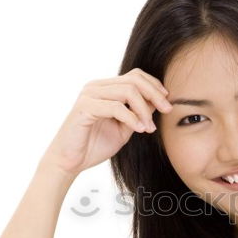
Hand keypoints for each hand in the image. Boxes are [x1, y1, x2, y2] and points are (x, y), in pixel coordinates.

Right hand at [39, 68, 172, 176]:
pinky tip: (139, 130)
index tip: (167, 102)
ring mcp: (89, 95)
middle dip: (155, 95)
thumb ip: (139, 113)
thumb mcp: (124, 128)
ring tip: (149, 128)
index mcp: (105, 88)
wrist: (70, 162)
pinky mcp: (84, 107)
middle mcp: (96, 87)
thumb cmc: (94, 145)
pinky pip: (116, 107)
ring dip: (144, 110)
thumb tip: (158, 101)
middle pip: (134, 80)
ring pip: (127, 91)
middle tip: (167, 110)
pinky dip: (131, 118)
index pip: (135, 76)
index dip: (154, 85)